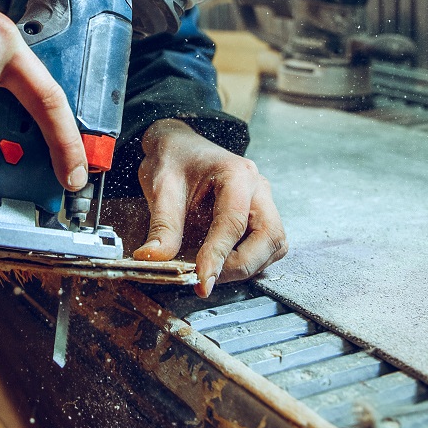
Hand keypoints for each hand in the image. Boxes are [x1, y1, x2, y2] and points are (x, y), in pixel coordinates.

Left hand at [132, 118, 286, 297]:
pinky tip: (222, 263)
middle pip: (270, 236)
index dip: (218, 255)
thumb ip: (162, 225)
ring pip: (274, 245)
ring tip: (211, 270)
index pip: (234, 221)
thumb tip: (153, 259)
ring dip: (246, 266)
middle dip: (241, 264)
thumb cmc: (174, 160)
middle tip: (208, 277)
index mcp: (236, 174)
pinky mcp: (260, 217)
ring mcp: (263, 202)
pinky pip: (267, 248)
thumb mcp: (161, 188)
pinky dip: (248, 262)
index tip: (202, 280)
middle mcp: (258, 188)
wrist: (180, 147)